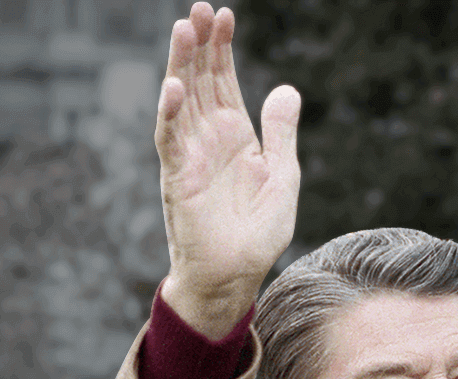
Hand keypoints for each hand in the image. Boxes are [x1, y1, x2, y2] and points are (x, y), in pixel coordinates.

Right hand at [156, 3, 300, 337]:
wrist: (237, 274)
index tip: (224, 15)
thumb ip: (282, 133)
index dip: (223, 49)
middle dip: (200, 45)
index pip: (225, 81)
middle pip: (201, 81)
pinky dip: (170, 113)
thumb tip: (287, 88)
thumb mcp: (283, 176)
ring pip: (181, 100)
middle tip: (199, 8)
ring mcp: (190, 155)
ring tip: (184, 29)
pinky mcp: (177, 177)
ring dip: (181, 65)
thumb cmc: (258, 231)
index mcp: (236, 136)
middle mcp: (209, 139)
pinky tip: (174, 86)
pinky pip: (170, 139)